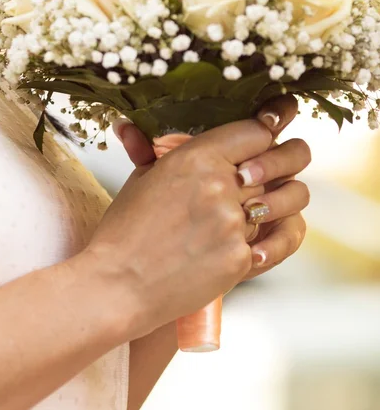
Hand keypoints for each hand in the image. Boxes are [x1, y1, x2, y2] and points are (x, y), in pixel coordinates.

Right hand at [88, 114, 291, 339]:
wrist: (117, 285)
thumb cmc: (125, 231)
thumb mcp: (141, 179)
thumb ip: (156, 148)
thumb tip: (130, 124)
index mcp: (196, 158)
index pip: (257, 129)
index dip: (270, 126)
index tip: (275, 126)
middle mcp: (220, 186)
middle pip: (285, 157)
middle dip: (290, 157)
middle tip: (285, 162)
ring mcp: (233, 223)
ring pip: (292, 197)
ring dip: (285, 198)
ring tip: (267, 206)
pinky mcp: (240, 258)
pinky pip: (278, 241)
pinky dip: (270, 240)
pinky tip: (257, 242)